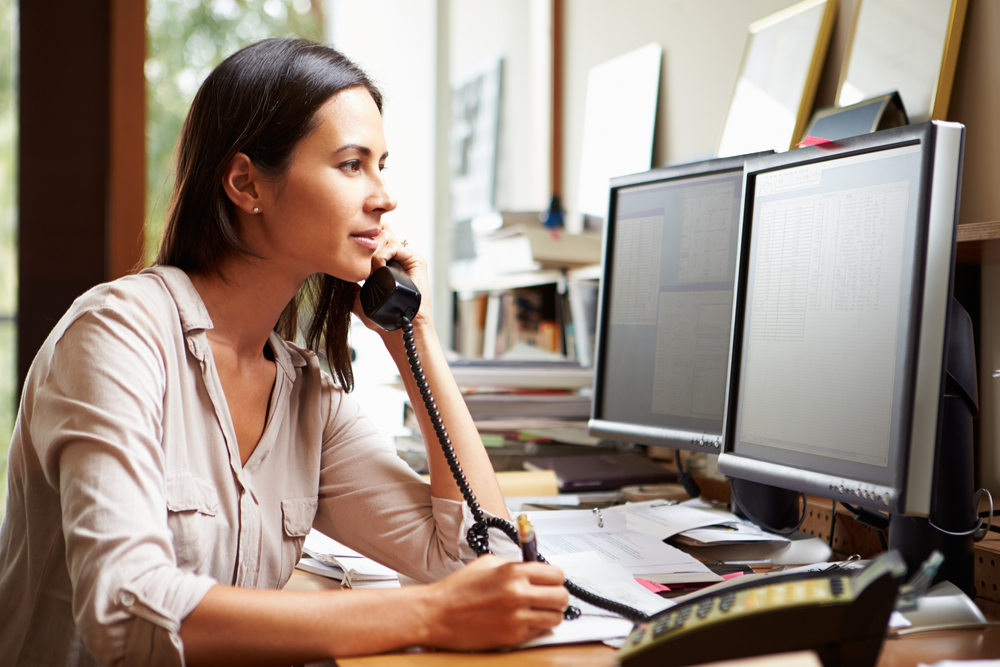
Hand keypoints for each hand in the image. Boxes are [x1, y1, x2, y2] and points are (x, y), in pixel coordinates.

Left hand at [351, 224, 432, 331]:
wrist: (399, 328)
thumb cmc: (382, 319)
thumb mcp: (358, 298)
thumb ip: (349, 285)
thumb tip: (332, 270)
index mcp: (386, 265)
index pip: (375, 240)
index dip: (362, 235)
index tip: (347, 237)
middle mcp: (398, 259)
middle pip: (382, 233)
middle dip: (367, 236)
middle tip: (356, 245)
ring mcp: (407, 259)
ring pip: (386, 239)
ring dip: (372, 249)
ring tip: (367, 265)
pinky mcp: (417, 261)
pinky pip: (394, 247)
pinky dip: (382, 255)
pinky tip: (377, 267)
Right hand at [420, 555, 569, 649]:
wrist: (436, 614)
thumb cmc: (457, 590)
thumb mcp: (488, 564)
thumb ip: (515, 565)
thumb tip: (536, 568)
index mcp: (513, 572)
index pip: (557, 574)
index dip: (555, 578)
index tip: (551, 580)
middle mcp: (518, 594)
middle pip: (562, 597)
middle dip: (557, 596)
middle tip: (548, 596)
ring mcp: (517, 618)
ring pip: (556, 618)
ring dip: (549, 614)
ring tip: (536, 610)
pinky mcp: (513, 637)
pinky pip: (540, 632)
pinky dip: (536, 627)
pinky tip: (522, 621)